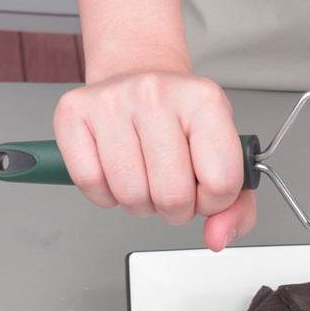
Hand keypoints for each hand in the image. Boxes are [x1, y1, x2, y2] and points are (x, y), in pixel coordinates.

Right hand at [53, 70, 255, 249]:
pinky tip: (118, 171)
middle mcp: (158, 94)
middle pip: (173, 196)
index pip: (221, 182)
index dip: (214, 201)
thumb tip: (217, 237)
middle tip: (173, 185)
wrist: (139, 73)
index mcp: (205, 101)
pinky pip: (91, 185)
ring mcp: (113, 101)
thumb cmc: (183, 121)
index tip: (205, 188)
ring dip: (141, 203)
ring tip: (147, 175)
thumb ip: (235, 207)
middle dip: (176, 208)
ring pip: (131, 195)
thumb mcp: (224, 155)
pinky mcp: (74, 112)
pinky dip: (106, 194)